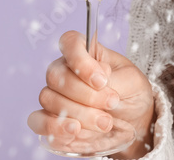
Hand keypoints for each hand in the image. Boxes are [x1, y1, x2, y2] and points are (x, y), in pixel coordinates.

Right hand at [27, 30, 154, 157]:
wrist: (134, 123)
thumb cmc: (131, 95)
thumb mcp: (133, 81)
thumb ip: (115, 78)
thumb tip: (97, 80)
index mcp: (86, 55)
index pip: (69, 43)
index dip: (80, 60)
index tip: (101, 80)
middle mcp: (65, 72)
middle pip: (56, 75)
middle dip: (86, 94)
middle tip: (111, 103)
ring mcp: (55, 97)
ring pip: (49, 99)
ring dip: (79, 113)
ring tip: (105, 122)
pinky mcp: (50, 122)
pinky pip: (39, 121)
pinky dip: (55, 127)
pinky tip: (75, 130)